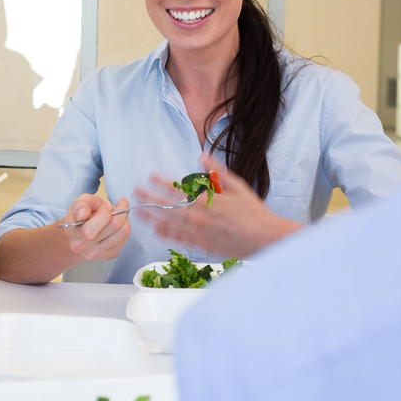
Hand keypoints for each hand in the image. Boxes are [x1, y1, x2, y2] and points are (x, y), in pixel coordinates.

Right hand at [59, 194, 131, 260]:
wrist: (83, 230)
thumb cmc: (83, 214)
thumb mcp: (80, 203)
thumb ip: (80, 205)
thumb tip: (83, 214)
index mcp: (72, 232)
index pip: (91, 228)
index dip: (104, 213)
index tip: (108, 204)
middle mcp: (82, 246)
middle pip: (113, 227)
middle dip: (121, 212)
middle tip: (121, 204)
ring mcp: (95, 253)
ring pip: (123, 232)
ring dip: (125, 219)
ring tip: (119, 214)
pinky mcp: (108, 256)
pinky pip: (125, 239)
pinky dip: (125, 228)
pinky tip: (117, 225)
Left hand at [133, 152, 302, 258]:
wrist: (264, 238)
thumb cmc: (252, 212)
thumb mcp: (237, 186)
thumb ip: (218, 172)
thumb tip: (202, 156)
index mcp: (206, 200)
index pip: (178, 189)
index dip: (162, 182)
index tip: (150, 176)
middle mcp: (199, 216)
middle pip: (168, 206)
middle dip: (150, 197)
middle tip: (135, 192)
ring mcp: (198, 231)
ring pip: (169, 223)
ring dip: (152, 216)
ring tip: (138, 212)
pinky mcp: (201, 245)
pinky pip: (179, 239)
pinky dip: (166, 234)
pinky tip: (156, 230)